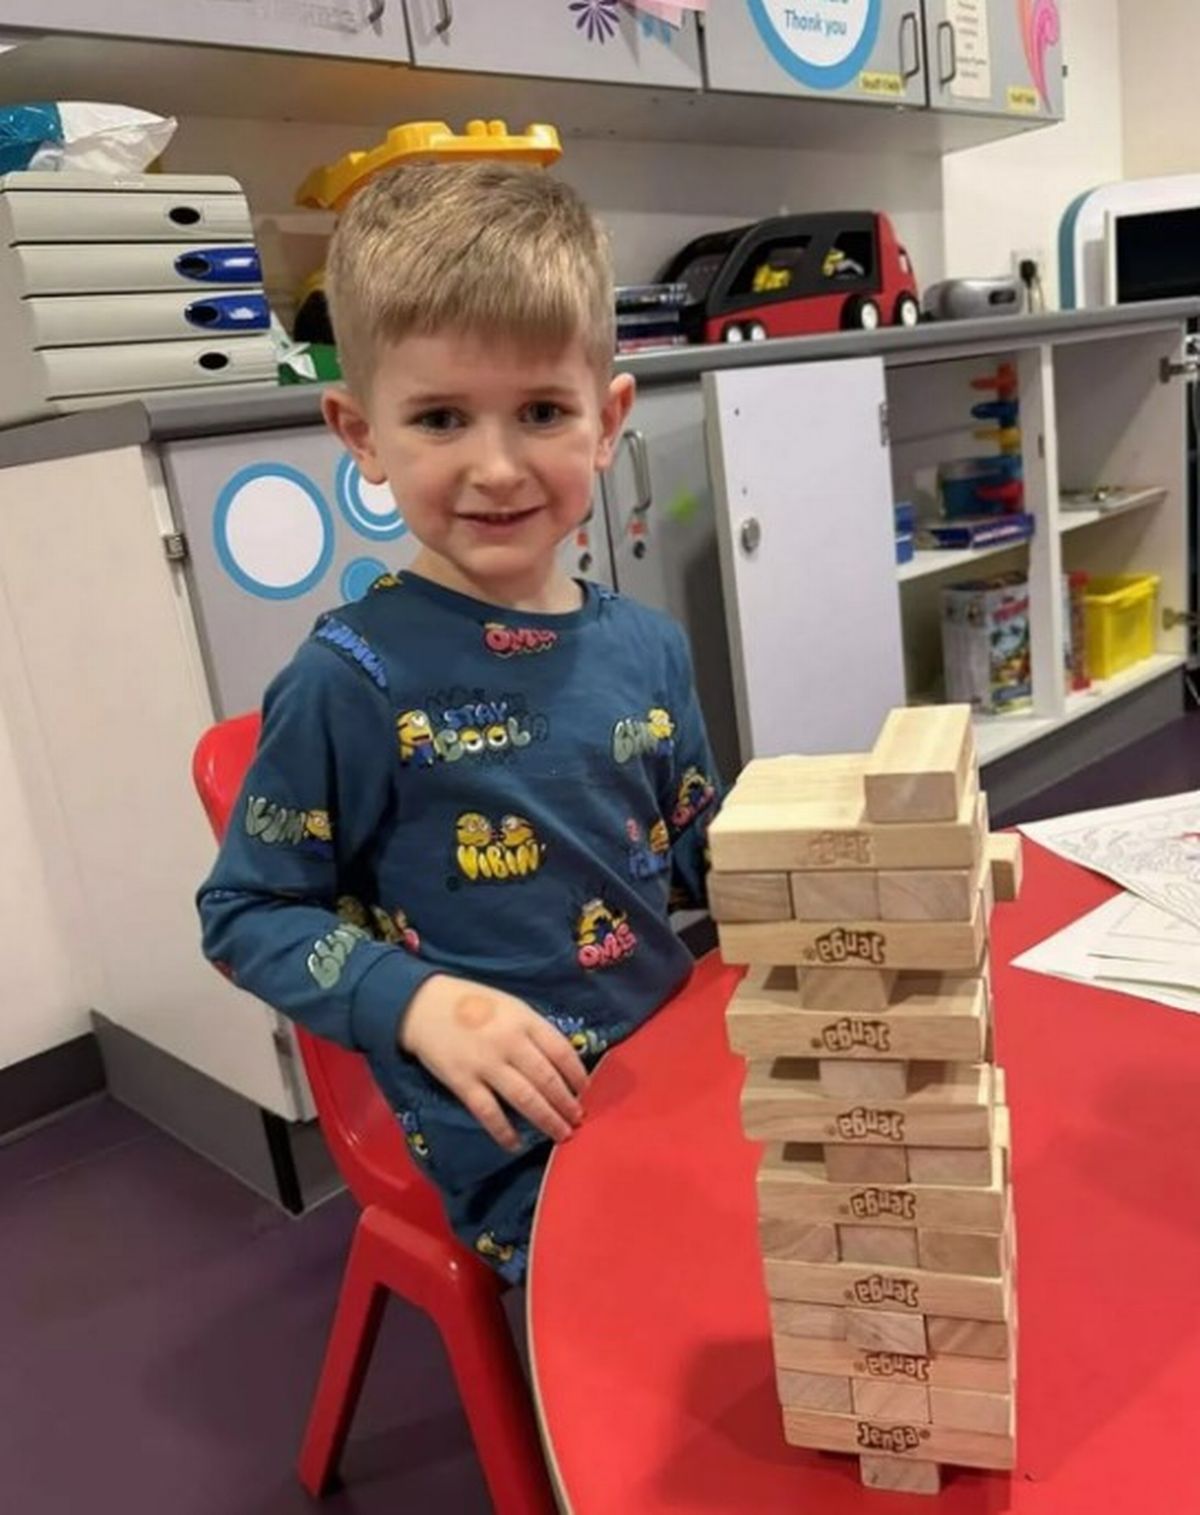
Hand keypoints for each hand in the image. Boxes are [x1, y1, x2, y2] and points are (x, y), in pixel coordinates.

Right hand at [400, 975, 588, 1152]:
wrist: (423, 1004)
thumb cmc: (473, 1003)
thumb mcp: (510, 1006)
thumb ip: (533, 1029)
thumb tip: (561, 1060)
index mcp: (524, 1019)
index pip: (561, 1051)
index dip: (577, 1074)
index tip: (585, 1090)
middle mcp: (510, 1042)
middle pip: (547, 1079)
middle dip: (566, 1103)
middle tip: (578, 1119)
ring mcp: (486, 1064)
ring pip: (525, 1098)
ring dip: (547, 1119)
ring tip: (561, 1135)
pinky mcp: (463, 1082)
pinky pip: (489, 1112)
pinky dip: (505, 1131)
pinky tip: (516, 1144)